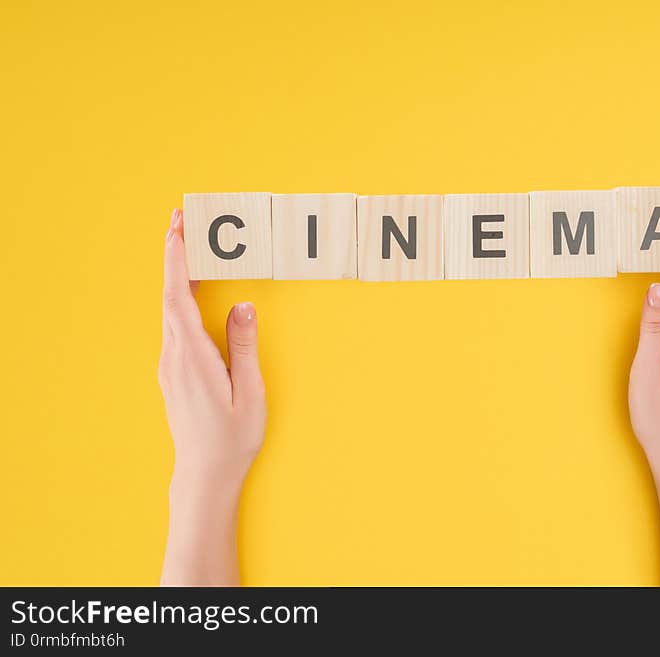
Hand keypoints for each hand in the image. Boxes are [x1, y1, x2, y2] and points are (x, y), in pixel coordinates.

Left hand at [158, 208, 266, 584]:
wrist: (205, 474)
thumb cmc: (231, 438)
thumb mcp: (249, 392)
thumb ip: (244, 346)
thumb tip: (243, 306)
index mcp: (192, 356)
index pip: (178, 296)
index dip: (177, 259)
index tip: (178, 228)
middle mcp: (174, 357)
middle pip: (170, 296)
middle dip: (175, 257)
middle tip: (183, 224)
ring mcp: (171, 366)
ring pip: (171, 311)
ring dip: (179, 279)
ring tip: (191, 252)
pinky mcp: (175, 374)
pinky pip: (176, 327)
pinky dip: (182, 301)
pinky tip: (193, 296)